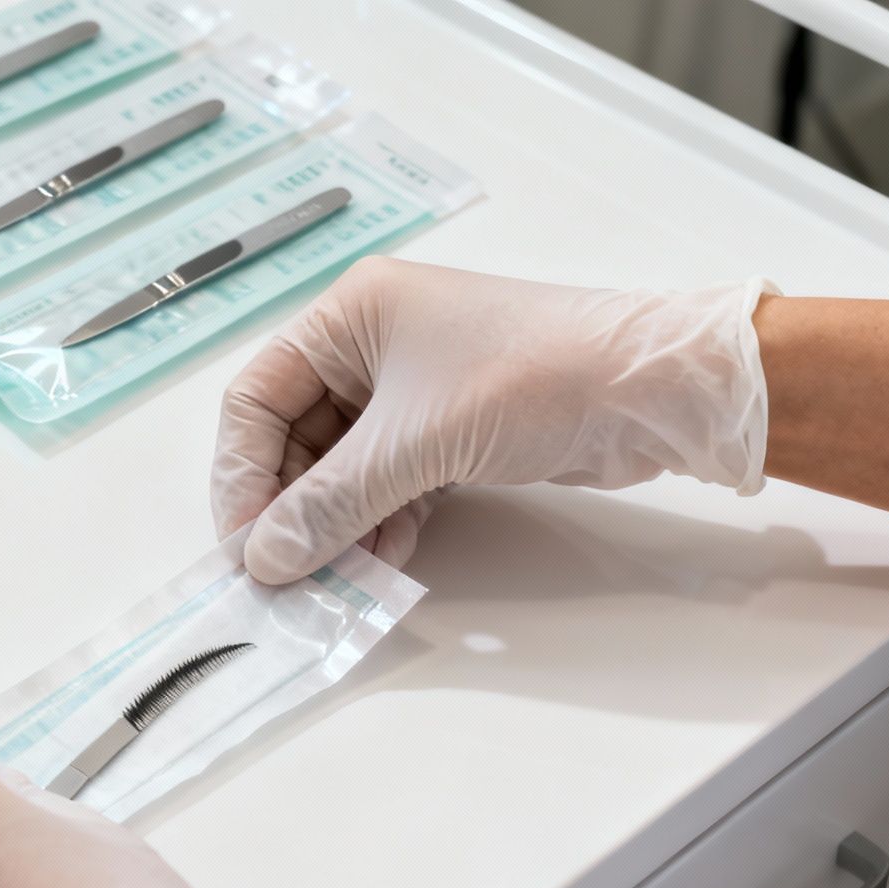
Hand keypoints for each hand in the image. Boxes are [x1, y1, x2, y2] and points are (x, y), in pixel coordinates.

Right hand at [212, 257, 770, 582]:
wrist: (648, 390)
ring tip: (340, 572)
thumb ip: (331, 505)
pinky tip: (386, 554)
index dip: (240, 474)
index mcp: (349, 315)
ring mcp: (412, 386)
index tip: (245, 542)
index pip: (256, 398)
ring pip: (343, 465)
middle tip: (287, 571)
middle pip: (295, 437)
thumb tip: (267, 558)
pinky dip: (380, 517)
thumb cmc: (533, 378)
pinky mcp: (449, 425)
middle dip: (291, 506)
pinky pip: (388, 478)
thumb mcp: (414, 445)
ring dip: (337, 521)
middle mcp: (371, 344)